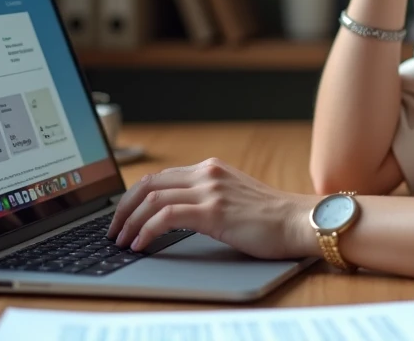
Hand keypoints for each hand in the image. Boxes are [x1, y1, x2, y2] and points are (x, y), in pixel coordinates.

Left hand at [106, 158, 319, 259]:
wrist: (300, 221)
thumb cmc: (273, 219)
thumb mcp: (235, 199)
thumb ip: (210, 199)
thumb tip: (178, 217)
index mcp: (211, 169)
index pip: (160, 177)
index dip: (134, 197)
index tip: (123, 216)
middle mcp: (207, 173)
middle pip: (148, 183)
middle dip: (123, 208)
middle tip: (113, 230)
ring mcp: (210, 190)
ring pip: (152, 199)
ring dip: (130, 222)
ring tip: (121, 241)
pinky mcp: (213, 211)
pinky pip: (165, 217)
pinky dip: (146, 231)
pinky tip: (140, 245)